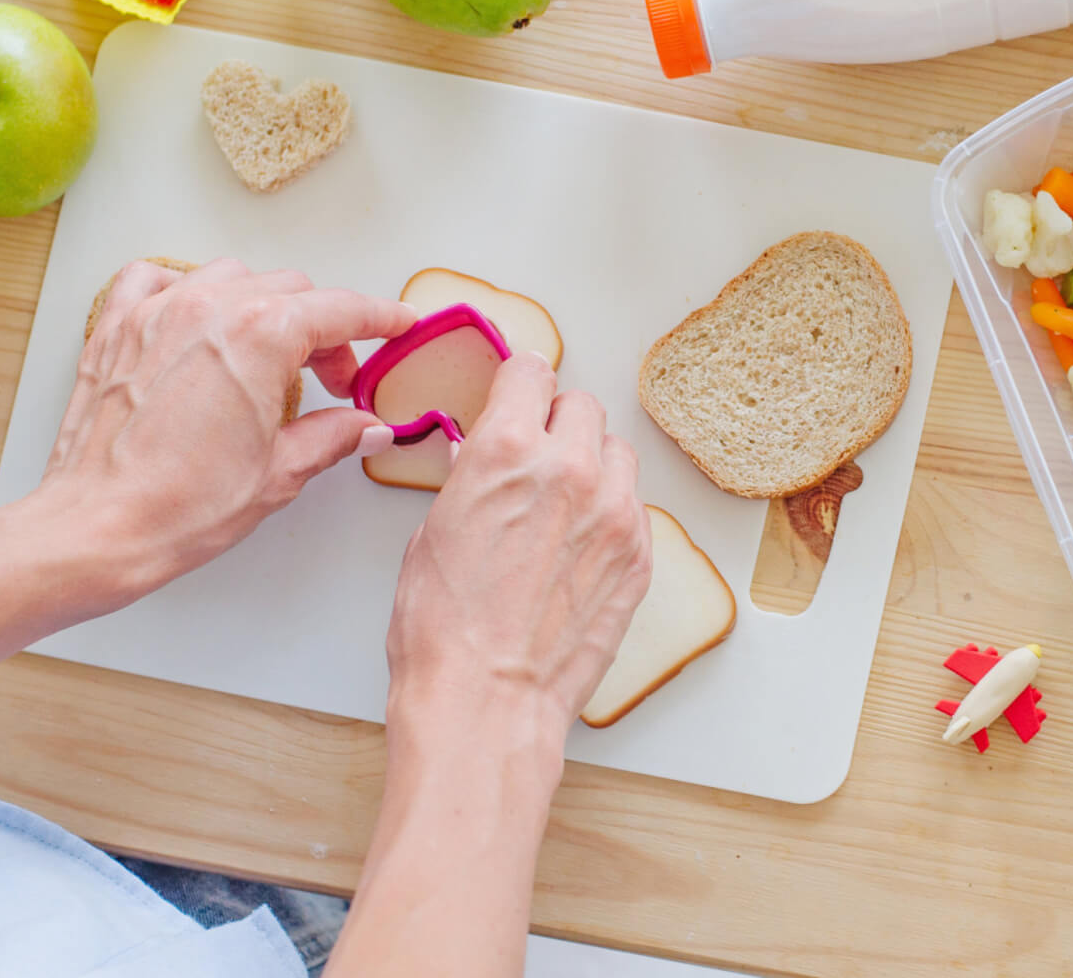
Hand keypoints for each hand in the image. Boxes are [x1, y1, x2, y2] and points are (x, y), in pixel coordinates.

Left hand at [44, 258, 415, 599]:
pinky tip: (198, 320)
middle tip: (335, 378)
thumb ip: (333, 435)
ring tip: (271, 352)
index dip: (380, 318)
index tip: (397, 323)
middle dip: (325, 329)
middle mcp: (209, 310)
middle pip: (292, 291)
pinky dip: (185, 289)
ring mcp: (156, 313)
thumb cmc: (176, 506)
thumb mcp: (280, 472)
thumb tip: (366, 427)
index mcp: (260, 337)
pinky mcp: (115, 330)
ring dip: (263, 306)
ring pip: (232, 277)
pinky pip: (155, 279)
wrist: (96, 529)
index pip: (341, 310)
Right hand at [386, 352, 651, 734]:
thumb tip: (482, 458)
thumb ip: (470, 479)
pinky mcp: (639, 555)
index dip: (519, 384)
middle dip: (556, 422)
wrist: (487, 702)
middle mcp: (570, 469)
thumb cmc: (444, 631)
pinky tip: (579, 548)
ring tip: (562, 504)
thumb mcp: (433, 532)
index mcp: (506, 451)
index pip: (530, 371)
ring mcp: (615, 513)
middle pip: (581, 405)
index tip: (518, 394)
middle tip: (537, 454)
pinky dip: (610, 514)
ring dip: (592, 464)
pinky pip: (634, 507)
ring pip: (617, 452)